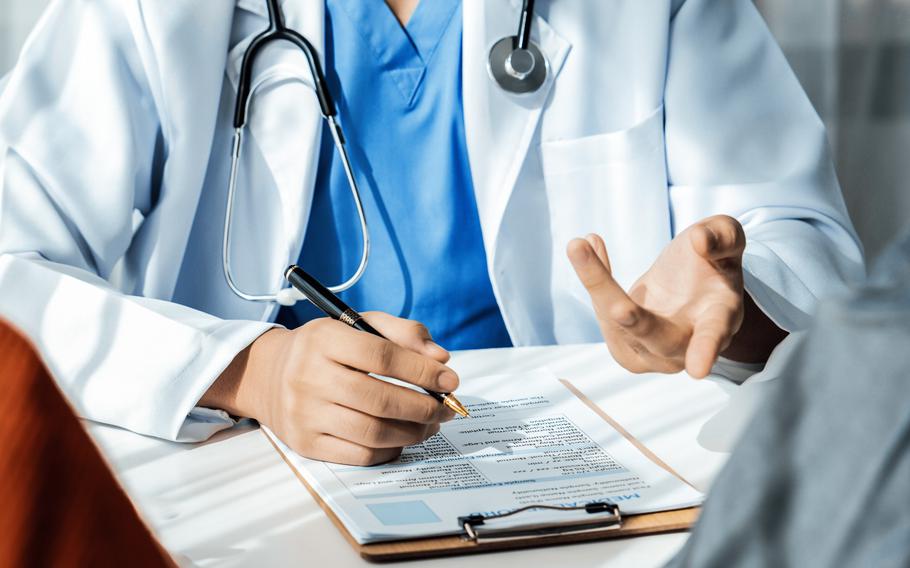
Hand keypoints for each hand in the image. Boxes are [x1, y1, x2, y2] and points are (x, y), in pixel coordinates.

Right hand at [202, 312, 457, 465]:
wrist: (269, 376)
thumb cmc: (326, 349)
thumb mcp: (359, 325)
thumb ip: (404, 333)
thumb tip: (440, 359)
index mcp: (324, 339)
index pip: (382, 356)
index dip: (422, 370)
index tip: (450, 379)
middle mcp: (309, 376)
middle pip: (380, 399)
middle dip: (424, 407)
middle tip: (445, 408)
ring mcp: (305, 413)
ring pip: (373, 432)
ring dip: (413, 432)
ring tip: (430, 424)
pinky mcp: (305, 443)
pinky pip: (359, 454)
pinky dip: (390, 449)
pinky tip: (402, 437)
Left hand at [567, 215, 746, 377]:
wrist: (693, 289)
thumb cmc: (714, 264)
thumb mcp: (726, 238)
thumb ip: (722, 236)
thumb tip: (701, 241)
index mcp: (719, 318)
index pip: (714, 335)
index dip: (707, 349)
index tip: (698, 369)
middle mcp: (685, 343)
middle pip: (652, 333)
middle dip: (632, 320)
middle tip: (618, 308)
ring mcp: (652, 351)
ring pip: (616, 323)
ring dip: (596, 282)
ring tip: (579, 245)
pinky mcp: (625, 345)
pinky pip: (603, 313)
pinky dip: (594, 278)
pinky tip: (589, 245)